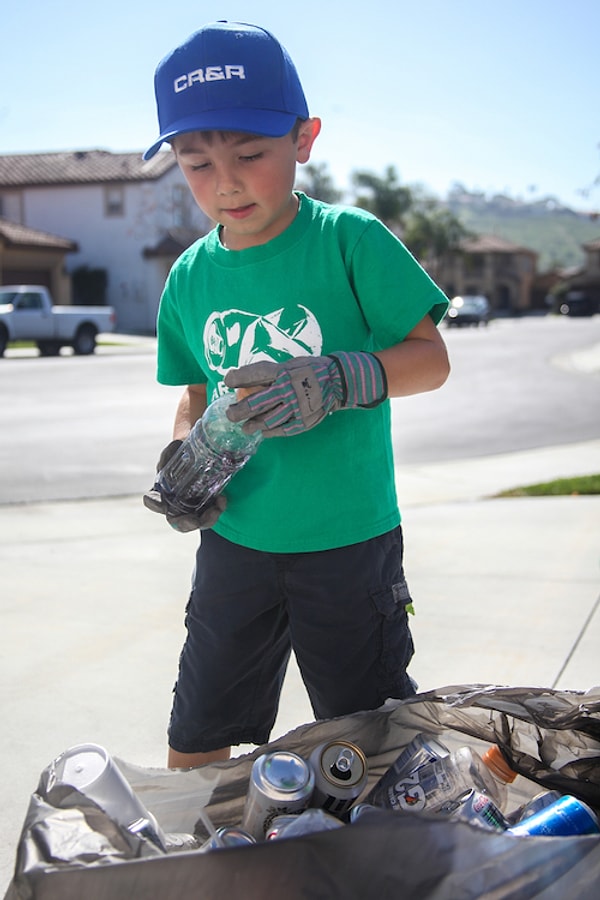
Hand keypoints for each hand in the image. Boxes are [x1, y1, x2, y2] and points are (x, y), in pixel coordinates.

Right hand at [142, 440, 226, 531]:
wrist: (198, 451)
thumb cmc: (180, 451)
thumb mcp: (174, 449)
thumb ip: (170, 452)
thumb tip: (175, 448)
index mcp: (160, 491)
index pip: (152, 501)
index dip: (155, 504)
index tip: (162, 504)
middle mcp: (174, 504)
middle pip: (176, 520)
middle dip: (186, 523)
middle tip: (195, 521)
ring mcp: (191, 507)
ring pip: (197, 521)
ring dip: (207, 519)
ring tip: (218, 506)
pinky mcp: (206, 506)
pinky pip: (211, 513)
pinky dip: (218, 509)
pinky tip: (222, 499)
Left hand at [224, 351, 386, 436]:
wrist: (337, 380)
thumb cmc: (308, 370)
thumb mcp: (289, 364)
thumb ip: (269, 374)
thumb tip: (242, 381)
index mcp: (283, 372)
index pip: (255, 374)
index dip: (238, 378)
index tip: (227, 380)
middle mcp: (288, 389)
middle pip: (257, 404)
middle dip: (239, 411)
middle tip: (230, 414)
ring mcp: (296, 407)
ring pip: (268, 420)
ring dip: (253, 425)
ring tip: (246, 427)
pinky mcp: (304, 420)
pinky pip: (283, 430)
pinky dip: (271, 432)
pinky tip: (264, 432)